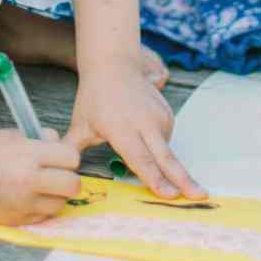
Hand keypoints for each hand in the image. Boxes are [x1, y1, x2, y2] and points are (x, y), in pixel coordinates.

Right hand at [0, 127, 82, 227]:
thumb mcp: (13, 135)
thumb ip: (40, 141)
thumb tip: (60, 146)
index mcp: (29, 155)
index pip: (72, 158)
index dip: (66, 157)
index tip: (59, 157)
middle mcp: (29, 181)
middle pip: (73, 185)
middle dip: (67, 179)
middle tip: (55, 175)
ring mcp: (24, 203)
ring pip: (61, 204)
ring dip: (55, 196)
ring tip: (39, 187)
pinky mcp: (18, 219)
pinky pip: (44, 216)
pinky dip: (40, 208)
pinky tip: (27, 197)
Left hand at [67, 56, 200, 199]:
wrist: (112, 65)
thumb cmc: (94, 98)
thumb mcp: (80, 123)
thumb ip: (72, 148)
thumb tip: (61, 170)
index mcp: (120, 129)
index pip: (140, 159)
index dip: (154, 179)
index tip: (169, 194)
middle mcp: (143, 123)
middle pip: (165, 158)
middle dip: (183, 179)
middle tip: (199, 196)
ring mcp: (158, 117)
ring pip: (165, 150)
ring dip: (160, 159)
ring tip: (133, 134)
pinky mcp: (168, 113)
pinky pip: (166, 138)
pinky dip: (158, 142)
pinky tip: (142, 129)